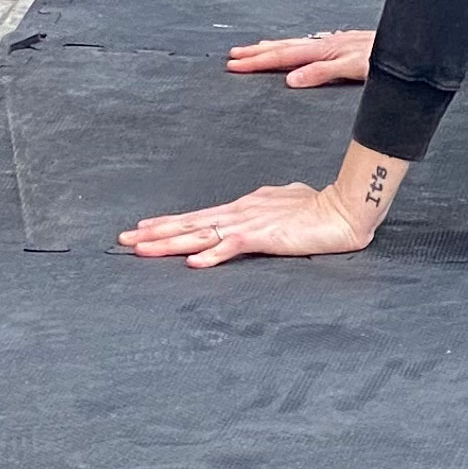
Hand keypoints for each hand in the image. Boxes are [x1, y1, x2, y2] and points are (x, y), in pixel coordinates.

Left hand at [118, 178, 375, 267]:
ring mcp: (251, 223)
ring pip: (202, 233)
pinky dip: (211, 255)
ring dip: (170, 242)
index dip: (169, 223)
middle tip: (123, 238)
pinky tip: (192, 263)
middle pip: (191, 223)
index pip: (199, 216)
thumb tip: (256, 211)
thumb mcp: (284, 205)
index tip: (142, 228)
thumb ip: (265, 209)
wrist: (344, 208)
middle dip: (155, 232)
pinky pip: (232, 246)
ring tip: (142, 248)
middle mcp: (241, 212)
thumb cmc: (319, 206)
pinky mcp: (265, 236)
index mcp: (245, 207)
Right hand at [224, 28, 374, 87]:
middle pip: (285, 48)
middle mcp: (328, 43)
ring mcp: (335, 43)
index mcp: (325, 49)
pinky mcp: (345, 46)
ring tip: (254, 49)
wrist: (412, 44)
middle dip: (257, 53)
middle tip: (232, 57)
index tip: (234, 65)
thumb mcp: (355, 68)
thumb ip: (323, 73)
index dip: (258, 62)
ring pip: (297, 44)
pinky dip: (296, 47)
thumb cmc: (387, 58)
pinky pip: (311, 45)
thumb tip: (291, 80)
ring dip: (273, 47)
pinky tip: (297, 48)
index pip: (283, 56)